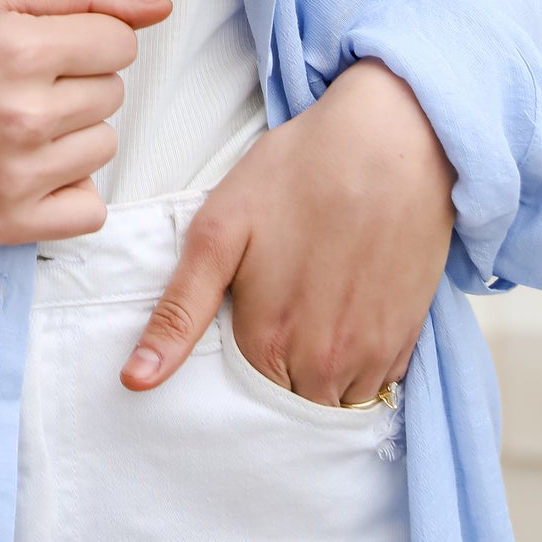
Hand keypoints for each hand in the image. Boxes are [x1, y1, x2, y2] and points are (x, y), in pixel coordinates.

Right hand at [0, 0, 171, 242]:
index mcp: (20, 48)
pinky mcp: (6, 222)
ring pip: (105, 146)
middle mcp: (24, 115)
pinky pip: (90, 210)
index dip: (85, 37)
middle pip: (113, 93)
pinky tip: (28, 167)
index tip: (43, 44)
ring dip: (73, 132)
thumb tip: (159, 6)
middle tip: (18, 82)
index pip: (119, 42)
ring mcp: (17, 175)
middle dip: (76, 80)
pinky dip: (68, 188)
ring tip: (16, 122)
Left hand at [121, 58, 455, 403]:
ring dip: (318, 373)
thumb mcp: (219, 231)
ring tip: (310, 305)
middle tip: (277, 303)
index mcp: (269, 343)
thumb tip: (135, 379)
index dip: (233, 359)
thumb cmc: (297, 174)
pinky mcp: (406, 339)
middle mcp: (325, 366)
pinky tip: (346, 306)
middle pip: (287, 401)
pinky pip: (375, 383)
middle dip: (275, 372)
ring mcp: (372, 357)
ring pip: (334, 400)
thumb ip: (179, 311)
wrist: (390, 140)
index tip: (241, 317)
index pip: (240, 395)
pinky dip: (357, 361)